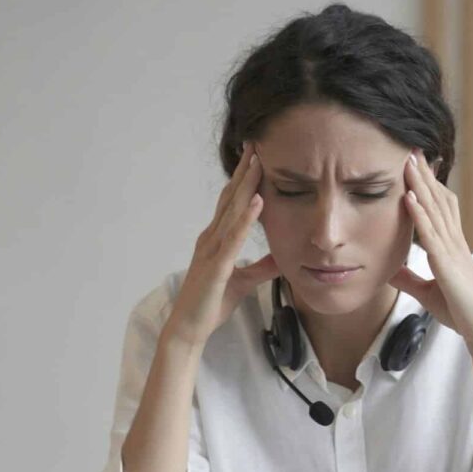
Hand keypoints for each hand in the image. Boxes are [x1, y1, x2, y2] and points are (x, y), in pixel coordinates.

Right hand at [166, 142, 278, 347]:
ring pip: (231, 211)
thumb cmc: (211, 303)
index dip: (244, 179)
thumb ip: (262, 267)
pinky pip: (232, 238)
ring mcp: (212, 250)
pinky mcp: (216, 266)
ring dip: (245, 186)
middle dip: (244, 171)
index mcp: (216, 239)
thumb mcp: (244, 281)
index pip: (232, 202)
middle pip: (230, 198)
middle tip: (256, 144)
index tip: (257, 156)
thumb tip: (282, 256)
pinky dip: (245, 219)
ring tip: (258, 162)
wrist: (190, 328)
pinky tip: (257, 203)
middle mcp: (211, 238)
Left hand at [390, 149, 472, 350]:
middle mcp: (454, 242)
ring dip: (421, 184)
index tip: (417, 165)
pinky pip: (431, 233)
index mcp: (452, 247)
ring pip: (435, 209)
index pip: (441, 208)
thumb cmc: (461, 312)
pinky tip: (409, 196)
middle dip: (424, 174)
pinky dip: (419, 213)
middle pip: (438, 200)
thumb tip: (389, 268)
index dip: (430, 185)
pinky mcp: (447, 263)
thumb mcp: (428, 292)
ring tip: (408, 160)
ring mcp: (452, 250)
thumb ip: (409, 278)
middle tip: (412, 149)